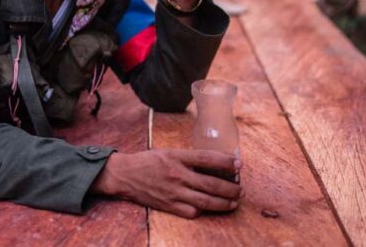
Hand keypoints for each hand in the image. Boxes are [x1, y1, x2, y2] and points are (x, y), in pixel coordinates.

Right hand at [90, 149, 242, 217]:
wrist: (125, 175)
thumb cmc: (149, 161)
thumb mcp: (169, 152)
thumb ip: (189, 158)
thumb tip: (214, 163)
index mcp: (177, 157)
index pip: (207, 158)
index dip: (226, 161)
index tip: (239, 164)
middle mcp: (177, 175)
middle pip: (211, 184)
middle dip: (230, 188)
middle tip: (240, 189)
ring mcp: (173, 192)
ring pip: (205, 201)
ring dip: (223, 203)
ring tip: (233, 202)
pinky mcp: (169, 206)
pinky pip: (192, 212)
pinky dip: (203, 211)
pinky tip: (210, 209)